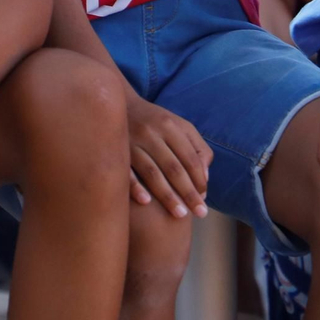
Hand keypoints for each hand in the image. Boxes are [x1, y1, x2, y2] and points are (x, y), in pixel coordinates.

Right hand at [125, 94, 211, 218]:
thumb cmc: (155, 121)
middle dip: (188, 193)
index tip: (204, 200)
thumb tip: (205, 179)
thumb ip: (197, 148)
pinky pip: (126, 171)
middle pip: (174, 167)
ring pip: (152, 172)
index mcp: (170, 126)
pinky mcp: (115, 150)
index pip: (190, 157)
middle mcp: (151, 132)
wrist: (118, 104)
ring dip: (167, 195)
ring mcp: (132, 141)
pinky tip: (146, 203)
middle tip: (200, 214)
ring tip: (180, 215)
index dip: (199, 180)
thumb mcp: (179, 126)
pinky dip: (135, 187)